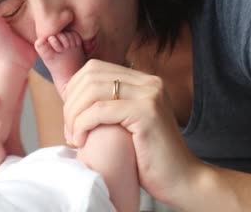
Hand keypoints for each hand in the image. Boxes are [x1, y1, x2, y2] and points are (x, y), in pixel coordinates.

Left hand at [63, 59, 202, 203]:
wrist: (181, 180)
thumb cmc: (147, 158)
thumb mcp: (123, 124)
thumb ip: (106, 106)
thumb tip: (70, 96)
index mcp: (143, 81)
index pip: (94, 68)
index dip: (73, 90)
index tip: (70, 118)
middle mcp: (149, 82)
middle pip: (90, 75)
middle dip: (70, 103)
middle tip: (69, 131)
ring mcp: (150, 94)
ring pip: (92, 91)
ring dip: (74, 115)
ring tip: (74, 138)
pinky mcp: (147, 112)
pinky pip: (100, 110)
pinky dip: (83, 125)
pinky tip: (82, 141)